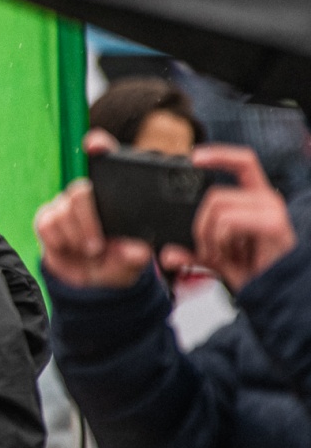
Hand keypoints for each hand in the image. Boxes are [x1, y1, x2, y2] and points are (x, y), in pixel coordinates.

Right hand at [35, 130, 152, 287]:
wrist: (95, 278)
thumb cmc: (119, 261)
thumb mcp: (135, 259)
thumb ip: (136, 255)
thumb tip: (134, 251)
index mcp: (114, 192)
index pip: (104, 157)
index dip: (98, 146)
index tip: (94, 146)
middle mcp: (87, 193)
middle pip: (79, 189)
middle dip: (87, 221)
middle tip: (97, 246)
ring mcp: (65, 205)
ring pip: (61, 210)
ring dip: (75, 236)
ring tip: (88, 252)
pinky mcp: (46, 219)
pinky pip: (46, 223)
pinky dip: (58, 241)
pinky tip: (70, 249)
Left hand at [184, 144, 296, 290]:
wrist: (279, 293)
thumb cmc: (256, 275)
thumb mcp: (218, 261)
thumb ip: (193, 254)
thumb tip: (167, 254)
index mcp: (256, 200)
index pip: (243, 163)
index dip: (220, 154)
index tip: (194, 157)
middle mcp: (266, 199)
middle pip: (215, 195)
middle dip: (201, 226)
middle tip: (210, 252)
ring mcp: (272, 210)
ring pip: (218, 207)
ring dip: (209, 236)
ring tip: (222, 256)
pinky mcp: (274, 223)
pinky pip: (228, 220)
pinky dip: (221, 239)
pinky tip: (232, 255)